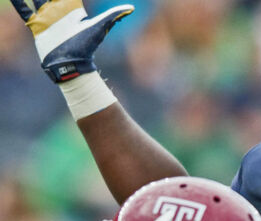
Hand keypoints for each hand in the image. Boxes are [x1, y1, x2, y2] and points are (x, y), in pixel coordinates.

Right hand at [10, 0, 133, 82]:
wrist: (71, 64)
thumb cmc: (87, 47)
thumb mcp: (100, 27)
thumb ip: (114, 15)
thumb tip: (131, 8)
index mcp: (72, 8)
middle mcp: (58, 10)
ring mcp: (46, 16)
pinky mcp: (36, 25)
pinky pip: (24, 10)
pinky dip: (18, 1)